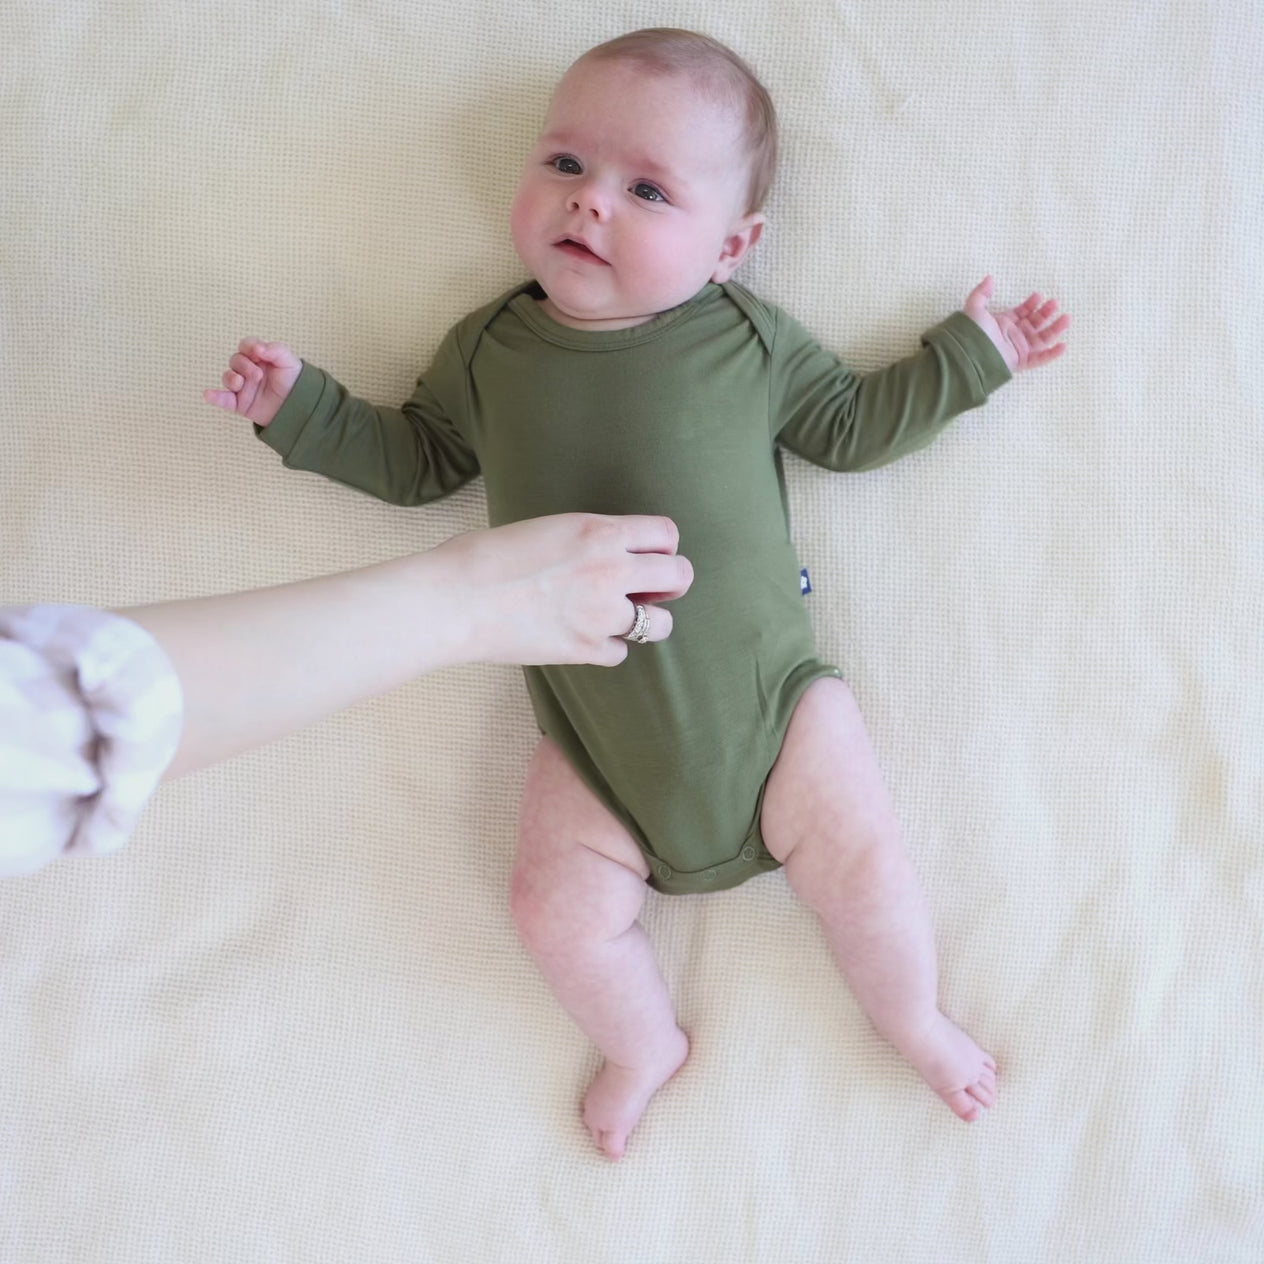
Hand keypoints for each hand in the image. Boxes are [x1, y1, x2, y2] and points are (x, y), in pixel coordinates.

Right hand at [203, 338, 301, 426]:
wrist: (301, 407)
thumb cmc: (294, 381)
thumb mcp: (289, 361)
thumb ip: (275, 350)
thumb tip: (258, 348)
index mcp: (259, 358)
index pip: (246, 346)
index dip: (249, 347)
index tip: (259, 352)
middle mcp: (249, 370)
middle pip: (235, 360)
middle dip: (244, 365)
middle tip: (258, 375)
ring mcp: (243, 387)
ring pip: (228, 378)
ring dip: (231, 378)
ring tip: (240, 383)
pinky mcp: (241, 403)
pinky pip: (224, 400)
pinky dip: (215, 397)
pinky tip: (209, 394)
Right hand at [434, 514, 693, 666]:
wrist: (455, 599)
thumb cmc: (485, 557)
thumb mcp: (548, 528)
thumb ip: (587, 540)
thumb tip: (604, 551)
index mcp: (600, 532)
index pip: (667, 534)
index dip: (663, 547)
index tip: (650, 556)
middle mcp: (611, 571)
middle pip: (680, 576)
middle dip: (670, 583)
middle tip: (648, 590)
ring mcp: (602, 615)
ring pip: (661, 625)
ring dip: (646, 622)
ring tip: (617, 618)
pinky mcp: (586, 650)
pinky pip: (620, 654)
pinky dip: (606, 649)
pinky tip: (583, 638)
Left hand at [963, 277, 1069, 372]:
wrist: (969, 354)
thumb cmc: (971, 332)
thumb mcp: (974, 308)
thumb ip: (982, 293)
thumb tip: (990, 278)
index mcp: (1003, 324)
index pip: (1022, 313)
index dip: (1031, 304)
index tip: (1039, 296)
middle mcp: (1012, 336)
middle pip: (1035, 323)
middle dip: (1046, 313)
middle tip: (1055, 303)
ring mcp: (1017, 349)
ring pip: (1041, 339)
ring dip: (1055, 329)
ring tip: (1067, 318)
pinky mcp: (1020, 361)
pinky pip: (1039, 359)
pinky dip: (1051, 354)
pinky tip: (1063, 346)